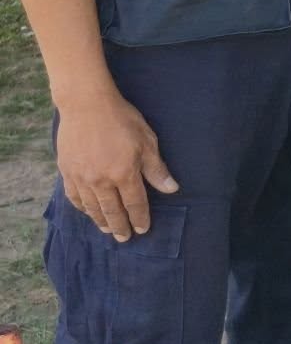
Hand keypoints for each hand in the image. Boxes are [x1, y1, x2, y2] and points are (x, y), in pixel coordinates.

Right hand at [54, 87, 175, 241]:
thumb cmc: (122, 120)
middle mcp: (101, 180)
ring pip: (92, 207)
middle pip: (112, 210)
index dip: (140, 218)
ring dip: (101, 220)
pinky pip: (74, 197)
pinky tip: (87, 211)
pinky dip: (82, 207)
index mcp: (124, 174)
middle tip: (125, 238)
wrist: (86, 105)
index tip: (143, 229)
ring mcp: (81, 177)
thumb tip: (171, 189)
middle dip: (121, 226)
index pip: (135, 203)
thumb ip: (156, 169)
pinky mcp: (67, 171)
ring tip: (108, 229)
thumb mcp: (147, 141)